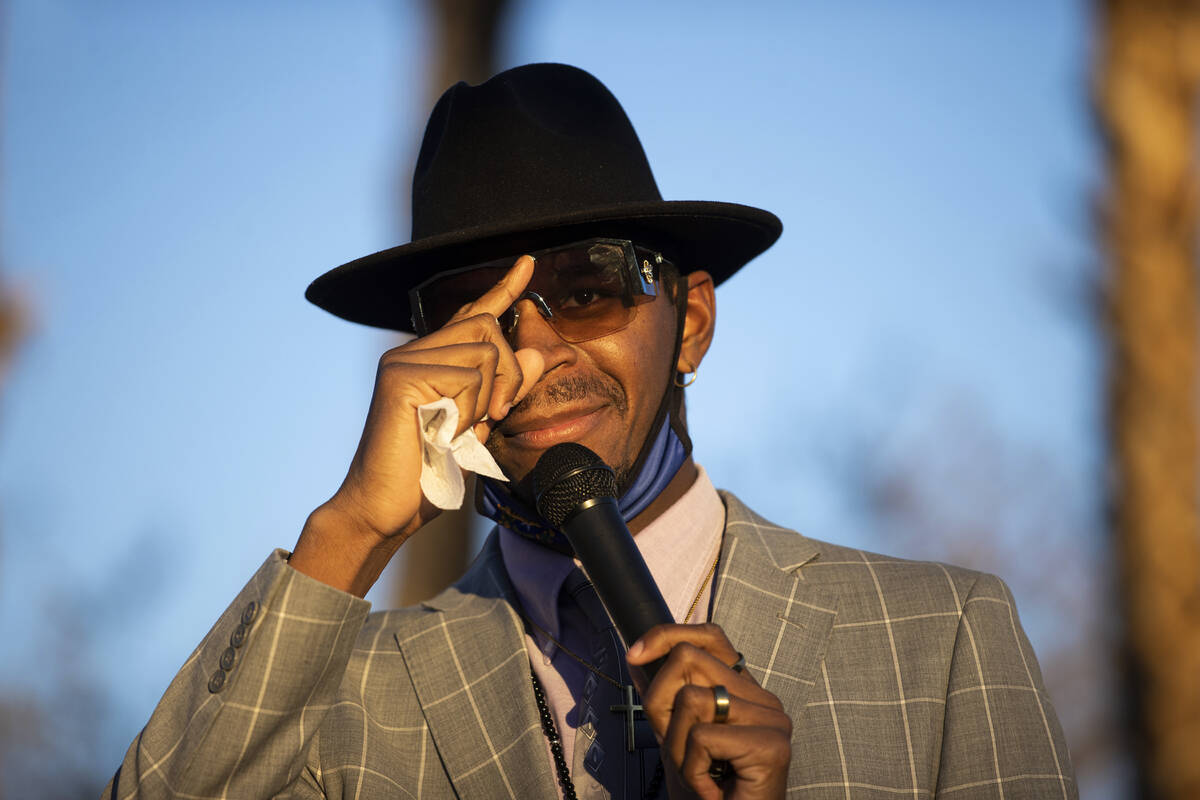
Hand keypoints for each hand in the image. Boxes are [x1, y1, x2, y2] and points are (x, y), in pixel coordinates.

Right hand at [290, 256, 544, 594]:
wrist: (385, 508)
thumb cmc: (426, 474)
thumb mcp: (479, 428)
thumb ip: (504, 390)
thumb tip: (535, 351)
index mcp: (431, 360)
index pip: (473, 314)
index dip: (504, 288)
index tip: (529, 264)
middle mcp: (414, 351)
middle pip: (489, 328)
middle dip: (509, 374)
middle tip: (497, 417)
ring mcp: (404, 360)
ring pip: (484, 354)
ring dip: (486, 400)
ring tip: (460, 430)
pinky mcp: (401, 376)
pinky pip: (466, 377)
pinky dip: (468, 411)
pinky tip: (443, 432)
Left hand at [628, 624, 791, 799]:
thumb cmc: (707, 794)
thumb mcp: (675, 737)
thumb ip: (663, 697)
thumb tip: (637, 656)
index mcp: (745, 692)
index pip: (710, 636)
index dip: (668, 635)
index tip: (636, 655)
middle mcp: (764, 699)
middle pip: (688, 659)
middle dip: (662, 706)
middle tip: (681, 750)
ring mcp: (772, 719)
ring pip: (691, 698)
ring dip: (678, 747)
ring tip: (699, 773)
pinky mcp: (771, 745)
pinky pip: (702, 736)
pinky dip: (692, 769)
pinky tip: (710, 789)